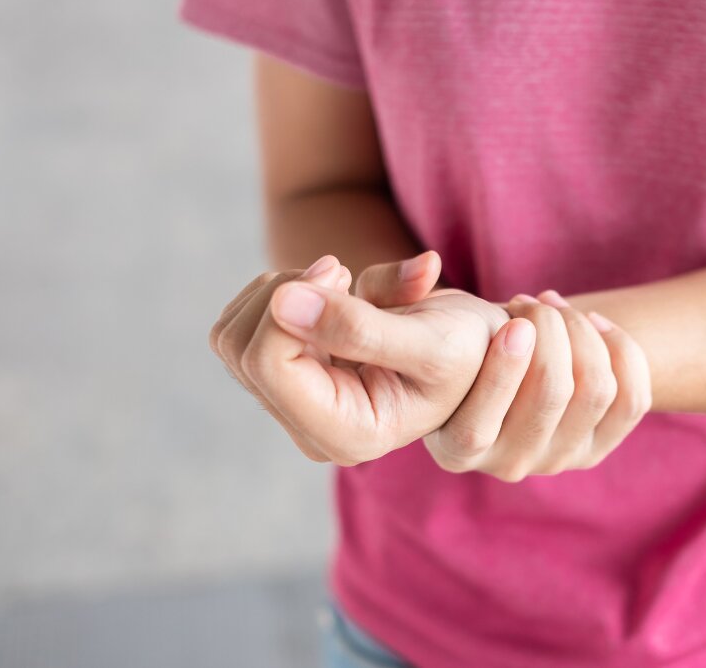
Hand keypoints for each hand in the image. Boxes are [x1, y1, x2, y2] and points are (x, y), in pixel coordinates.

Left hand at [208, 254, 525, 464]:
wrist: (474, 348)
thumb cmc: (468, 349)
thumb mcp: (431, 339)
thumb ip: (360, 327)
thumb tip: (283, 302)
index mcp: (348, 435)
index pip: (269, 365)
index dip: (291, 304)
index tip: (338, 269)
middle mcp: (312, 428)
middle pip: (241, 348)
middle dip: (286, 294)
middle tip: (341, 273)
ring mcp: (294, 405)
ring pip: (231, 335)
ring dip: (282, 290)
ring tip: (340, 285)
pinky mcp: (285, 378)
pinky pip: (241, 325)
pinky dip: (280, 294)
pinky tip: (328, 297)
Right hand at [352, 254, 651, 481]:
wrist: (499, 351)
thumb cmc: (446, 340)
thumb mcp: (404, 332)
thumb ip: (353, 321)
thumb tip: (290, 296)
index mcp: (457, 448)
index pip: (483, 426)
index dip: (506, 368)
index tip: (514, 315)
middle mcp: (509, 463)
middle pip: (555, 394)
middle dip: (550, 332)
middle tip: (530, 302)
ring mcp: (560, 456)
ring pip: (597, 390)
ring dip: (581, 331)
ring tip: (551, 307)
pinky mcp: (600, 442)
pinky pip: (633, 396)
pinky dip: (622, 347)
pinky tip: (595, 323)